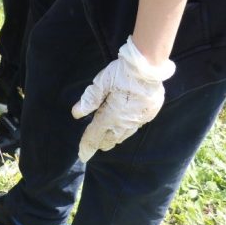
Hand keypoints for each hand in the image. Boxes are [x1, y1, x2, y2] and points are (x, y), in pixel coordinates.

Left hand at [71, 36, 175, 162]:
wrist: (149, 68)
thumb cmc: (122, 73)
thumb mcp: (101, 82)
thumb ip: (89, 99)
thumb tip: (76, 114)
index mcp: (111, 115)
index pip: (95, 134)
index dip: (87, 145)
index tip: (82, 156)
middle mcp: (125, 121)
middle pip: (110, 137)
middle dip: (100, 143)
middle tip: (94, 148)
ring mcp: (139, 119)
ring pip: (124, 134)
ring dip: (114, 139)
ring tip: (107, 143)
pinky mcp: (149, 113)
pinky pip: (135, 127)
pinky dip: (126, 130)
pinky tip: (125, 129)